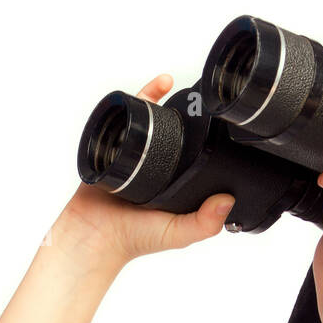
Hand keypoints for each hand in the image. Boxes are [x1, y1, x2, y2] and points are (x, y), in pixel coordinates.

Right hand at [52, 74, 234, 265]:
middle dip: (180, 111)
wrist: (94, 236)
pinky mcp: (111, 152)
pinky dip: (128, 107)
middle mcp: (155, 168)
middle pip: (169, 132)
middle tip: (191, 96)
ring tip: (168, 83)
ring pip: (145, 124)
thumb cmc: (135, 239)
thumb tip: (228, 200)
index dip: (205, 138)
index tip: (217, 122)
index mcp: (175, 184)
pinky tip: (139, 94)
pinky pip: (120, 124)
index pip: (194, 154)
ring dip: (154, 102)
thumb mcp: (178, 233)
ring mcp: (132, 158)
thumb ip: (204, 222)